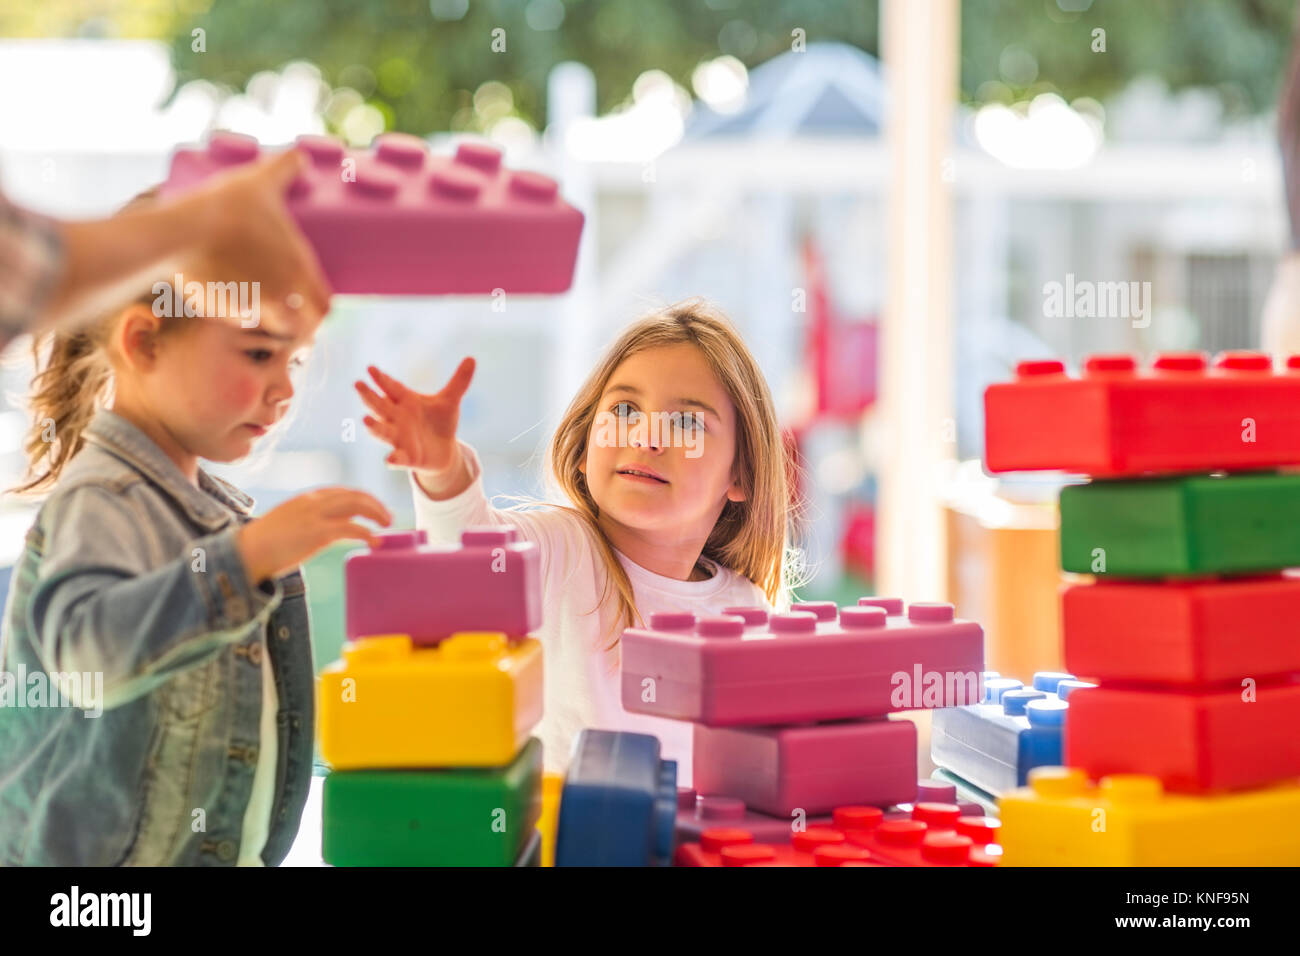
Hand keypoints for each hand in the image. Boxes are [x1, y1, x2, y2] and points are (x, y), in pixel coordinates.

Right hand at [186, 149, 331, 334]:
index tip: (310, 296)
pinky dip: (234, 312)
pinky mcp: (220, 312)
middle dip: (298, 321)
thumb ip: (284, 168)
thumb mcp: (258, 180)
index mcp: (297, 268)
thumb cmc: (225, 206)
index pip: (324, 306)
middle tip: (288, 306)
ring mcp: (250, 307)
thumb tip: (301, 155)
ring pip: (269, 326)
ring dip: (268, 319)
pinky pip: (235, 320)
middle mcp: (280, 295)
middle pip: (302, 326)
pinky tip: (227, 295)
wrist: (178, 234)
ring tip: (258, 302)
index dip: (320, 306)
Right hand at [236, 487, 391, 583]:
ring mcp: (316, 515)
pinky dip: (368, 533)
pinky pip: (351, 528)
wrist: (245, 552)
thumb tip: (334, 531)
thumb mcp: (291, 524)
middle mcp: (313, 502)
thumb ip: (312, 522)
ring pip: (356, 505)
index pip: (343, 492)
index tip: (374, 509)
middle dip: (375, 505)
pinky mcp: (317, 532)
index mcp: (306, 499)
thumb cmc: (265, 544)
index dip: (363, 499)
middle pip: (354, 495)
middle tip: (388, 518)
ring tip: (387, 526)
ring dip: (376, 513)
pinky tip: (375, 542)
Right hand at [355, 359, 475, 477]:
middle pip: (380, 406)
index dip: (381, 379)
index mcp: (406, 402)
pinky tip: (390, 459)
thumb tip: (472, 359)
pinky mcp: (407, 457)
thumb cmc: (440, 422)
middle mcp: (398, 419)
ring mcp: (399, 438)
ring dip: (374, 427)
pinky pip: (397, 458)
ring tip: (365, 420)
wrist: (444, 450)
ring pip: (382, 431)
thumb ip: (459, 381)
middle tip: (357, 384)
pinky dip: (393, 459)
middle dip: (369, 396)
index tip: (370, 368)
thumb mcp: (450, 401)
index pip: (391, 387)